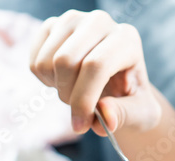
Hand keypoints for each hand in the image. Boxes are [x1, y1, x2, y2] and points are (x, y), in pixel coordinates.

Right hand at [29, 9, 161, 135]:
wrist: (119, 85)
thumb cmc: (131, 99)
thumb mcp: (139, 114)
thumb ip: (124, 116)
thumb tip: (104, 116)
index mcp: (126, 39)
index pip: (96, 65)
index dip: (83, 99)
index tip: (80, 126)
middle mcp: (100, 22)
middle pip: (65, 61)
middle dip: (68, 95)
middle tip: (80, 109)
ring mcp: (73, 20)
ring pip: (46, 62)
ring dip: (57, 88)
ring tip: (75, 90)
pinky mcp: (52, 26)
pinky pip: (35, 62)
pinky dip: (45, 80)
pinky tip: (63, 79)